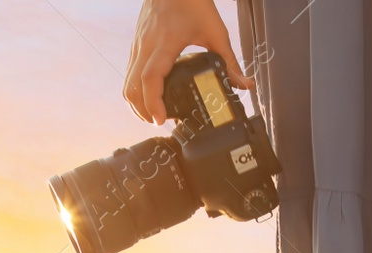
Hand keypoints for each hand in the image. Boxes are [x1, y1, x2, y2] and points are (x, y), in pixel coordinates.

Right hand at [124, 0, 251, 123]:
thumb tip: (244, 85)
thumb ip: (229, 61)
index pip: (151, 79)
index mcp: (165, 43)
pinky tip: (149, 96)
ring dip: (136, 102)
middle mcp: (146, 46)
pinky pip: (129, 72)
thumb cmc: (192, 1)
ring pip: (127, 82)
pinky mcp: (136, 43)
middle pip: (133, 87)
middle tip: (159, 122)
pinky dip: (135, 89)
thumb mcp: (216, 32)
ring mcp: (138, 44)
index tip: (161, 119)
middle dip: (142, 111)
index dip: (153, 103)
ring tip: (152, 114)